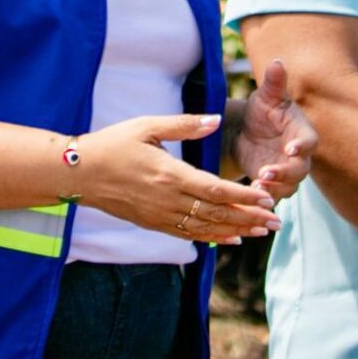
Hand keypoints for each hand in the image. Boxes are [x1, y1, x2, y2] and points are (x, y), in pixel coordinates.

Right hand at [72, 114, 279, 243]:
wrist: (79, 173)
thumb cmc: (113, 144)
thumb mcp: (148, 126)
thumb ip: (184, 125)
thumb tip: (216, 120)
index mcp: (170, 174)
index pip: (217, 189)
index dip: (245, 197)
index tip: (268, 199)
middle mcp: (168, 200)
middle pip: (217, 213)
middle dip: (250, 218)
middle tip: (278, 222)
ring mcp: (160, 215)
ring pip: (206, 227)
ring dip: (237, 230)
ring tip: (262, 232)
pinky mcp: (153, 223)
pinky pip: (188, 234)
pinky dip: (212, 237)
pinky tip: (230, 238)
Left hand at [232, 60, 315, 201]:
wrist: (248, 131)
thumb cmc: (264, 110)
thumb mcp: (266, 96)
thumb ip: (274, 83)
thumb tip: (277, 61)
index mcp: (302, 133)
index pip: (309, 142)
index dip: (302, 146)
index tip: (290, 149)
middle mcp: (299, 156)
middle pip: (300, 170)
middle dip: (284, 173)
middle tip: (265, 173)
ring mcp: (287, 172)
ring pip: (288, 187)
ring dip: (273, 189)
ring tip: (256, 188)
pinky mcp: (274, 185)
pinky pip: (274, 196)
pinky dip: (265, 198)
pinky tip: (250, 196)